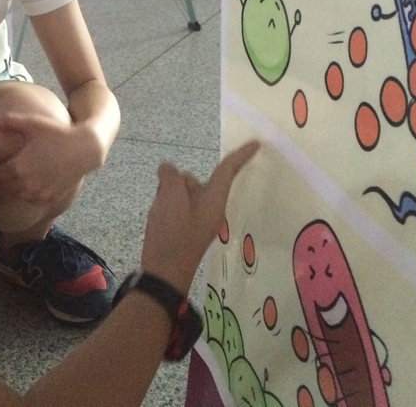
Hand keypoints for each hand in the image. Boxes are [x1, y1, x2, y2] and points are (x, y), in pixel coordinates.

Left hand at [0, 112, 100, 204]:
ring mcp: (38, 193)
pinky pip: (29, 199)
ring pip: (14, 195)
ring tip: (6, 177)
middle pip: (0, 188)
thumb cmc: (57, 133)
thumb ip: (7, 122)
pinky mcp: (49, 198)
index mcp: (17, 167)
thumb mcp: (32, 123)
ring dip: (8, 188)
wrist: (85, 149)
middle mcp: (26, 184)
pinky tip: (25, 182)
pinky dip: (24, 193)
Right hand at [140, 141, 259, 292]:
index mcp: (214, 200)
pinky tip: (158, 217)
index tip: (257, 143)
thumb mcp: (170, 199)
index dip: (241, 155)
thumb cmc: (172, 234)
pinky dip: (166, 204)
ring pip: (183, 191)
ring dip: (169, 193)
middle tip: (164, 196)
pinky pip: (177, 205)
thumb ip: (171, 178)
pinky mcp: (186, 227)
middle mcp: (210, 207)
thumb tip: (168, 169)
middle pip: (197, 180)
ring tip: (159, 210)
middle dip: (178, 181)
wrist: (163, 272)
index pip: (227, 171)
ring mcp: (198, 218)